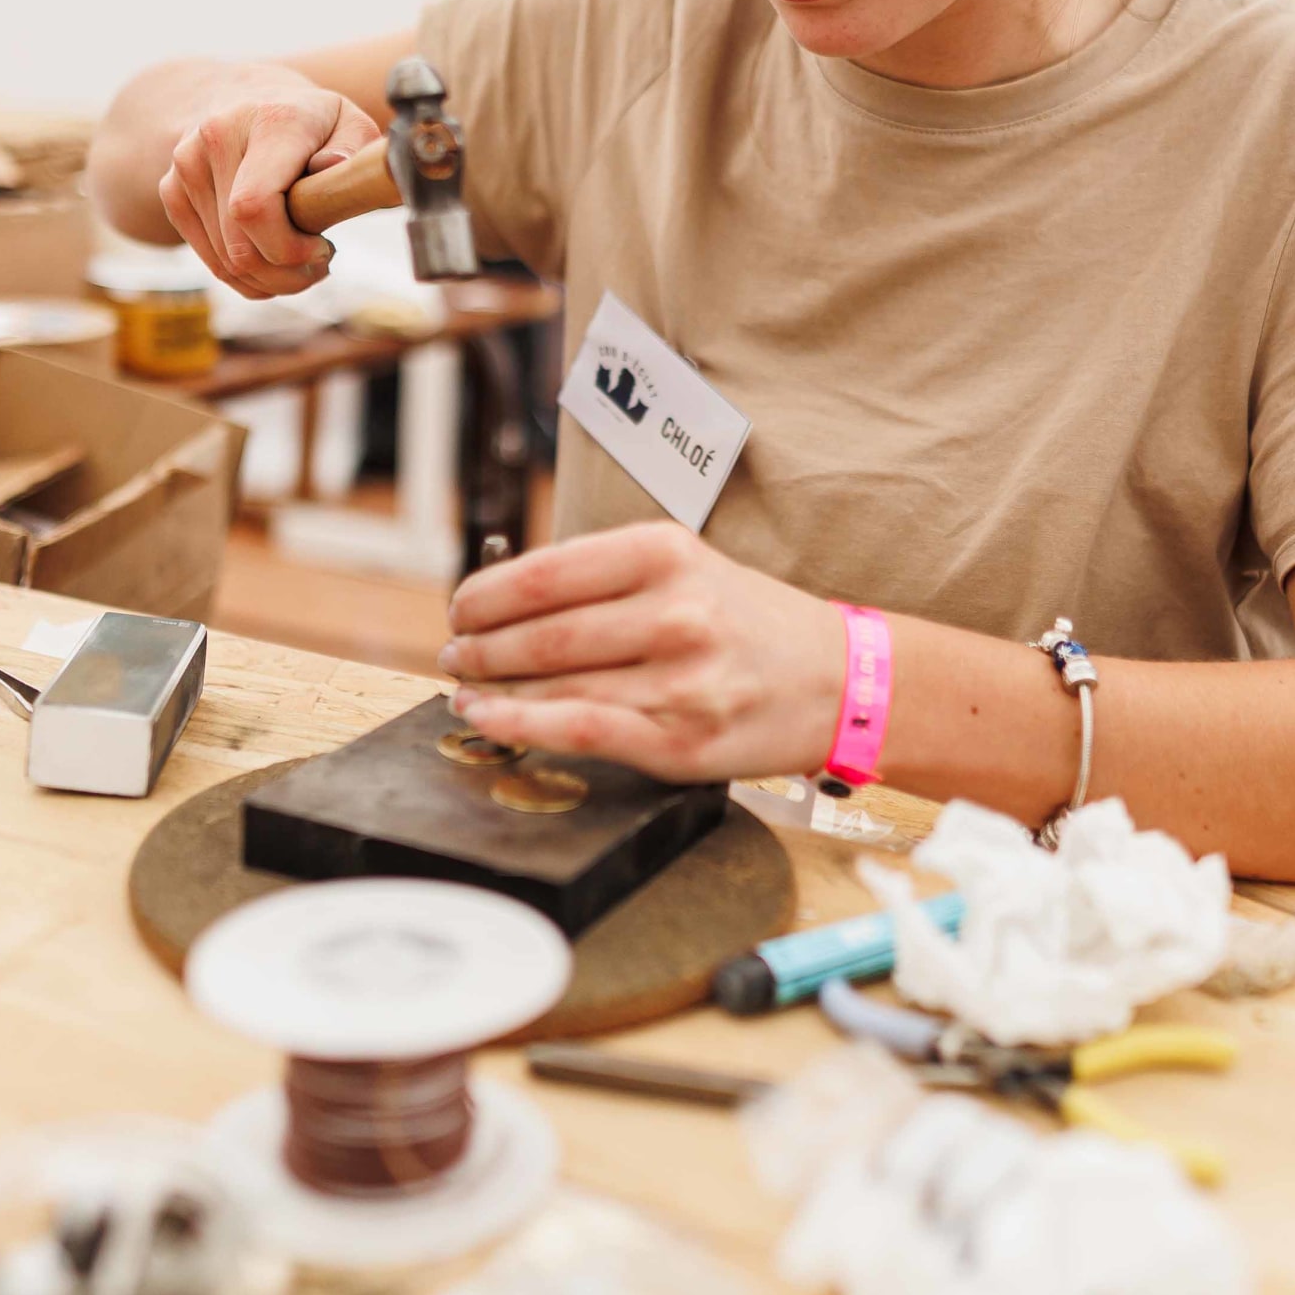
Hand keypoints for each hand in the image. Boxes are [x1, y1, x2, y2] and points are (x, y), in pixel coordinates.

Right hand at [158, 75, 380, 298]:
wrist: (248, 96)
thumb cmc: (312, 121)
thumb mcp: (350, 122)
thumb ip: (355, 146)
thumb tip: (332, 166)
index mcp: (268, 120)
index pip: (255, 207)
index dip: (288, 248)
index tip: (324, 249)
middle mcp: (217, 137)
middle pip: (240, 247)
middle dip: (286, 275)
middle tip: (319, 265)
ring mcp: (186, 164)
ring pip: (224, 262)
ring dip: (268, 279)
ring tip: (298, 260)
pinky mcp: (171, 189)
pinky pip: (208, 259)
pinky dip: (244, 275)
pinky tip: (270, 255)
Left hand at [438, 523, 848, 783]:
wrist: (839, 681)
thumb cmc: (747, 622)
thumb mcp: (685, 567)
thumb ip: (602, 578)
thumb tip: (500, 602)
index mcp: (667, 553)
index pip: (544, 573)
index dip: (484, 596)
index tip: (461, 610)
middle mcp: (675, 611)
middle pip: (541, 632)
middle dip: (479, 645)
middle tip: (456, 651)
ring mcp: (679, 681)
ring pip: (553, 683)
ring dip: (491, 687)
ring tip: (466, 685)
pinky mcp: (681, 740)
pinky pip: (580, 730)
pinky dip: (521, 724)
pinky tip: (489, 717)